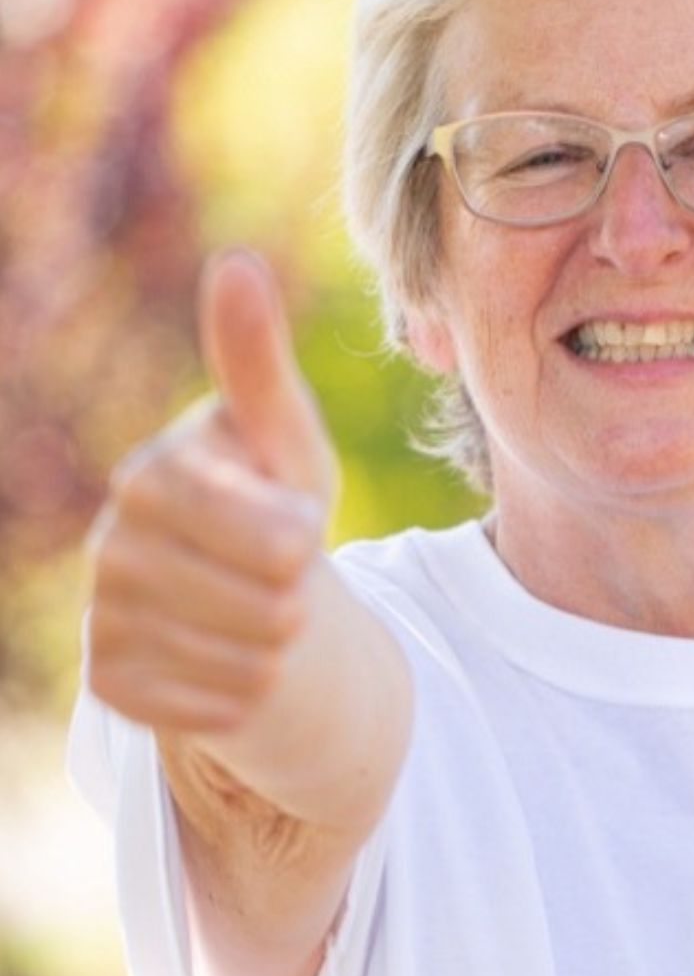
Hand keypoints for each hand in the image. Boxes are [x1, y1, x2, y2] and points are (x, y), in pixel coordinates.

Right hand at [87, 249, 337, 737]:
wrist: (240, 598)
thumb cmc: (272, 502)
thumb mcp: (286, 439)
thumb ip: (259, 363)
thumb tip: (236, 263)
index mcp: (151, 477)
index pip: (280, 543)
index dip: (307, 540)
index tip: (296, 525)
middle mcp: (111, 547)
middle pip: (272, 608)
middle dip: (298, 599)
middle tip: (276, 579)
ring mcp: (103, 619)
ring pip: (250, 666)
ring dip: (275, 649)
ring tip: (254, 615)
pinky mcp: (110, 686)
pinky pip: (219, 712)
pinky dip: (245, 696)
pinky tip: (227, 661)